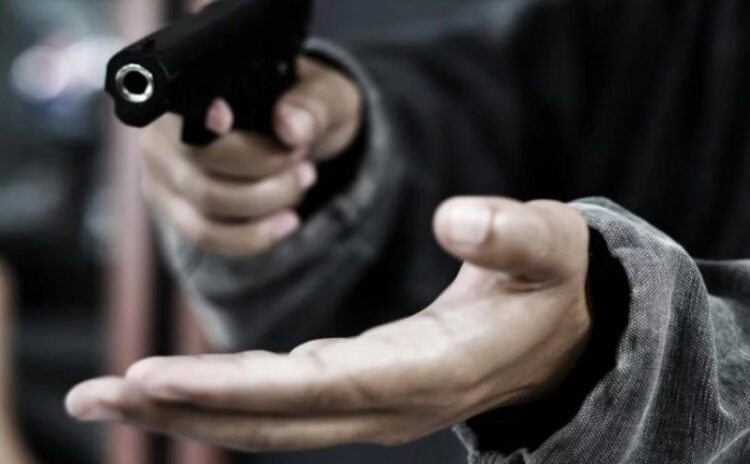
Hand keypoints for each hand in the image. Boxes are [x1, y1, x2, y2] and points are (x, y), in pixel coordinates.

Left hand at [66, 198, 590, 450]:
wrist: (560, 336)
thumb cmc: (547, 285)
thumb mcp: (548, 247)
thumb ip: (510, 235)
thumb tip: (456, 218)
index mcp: (428, 370)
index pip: (317, 386)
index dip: (236, 388)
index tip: (156, 378)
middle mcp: (391, 404)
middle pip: (275, 418)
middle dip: (184, 408)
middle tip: (95, 395)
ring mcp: (373, 406)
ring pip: (271, 421)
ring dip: (192, 409)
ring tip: (114, 395)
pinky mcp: (362, 394)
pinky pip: (284, 406)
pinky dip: (227, 400)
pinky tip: (181, 389)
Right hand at [142, 58, 362, 255]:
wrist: (299, 138)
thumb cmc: (303, 109)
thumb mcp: (323, 95)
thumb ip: (312, 105)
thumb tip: (292, 127)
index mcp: (190, 85)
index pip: (182, 106)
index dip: (206, 119)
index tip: (229, 120)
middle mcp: (162, 129)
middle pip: (201, 161)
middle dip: (266, 169)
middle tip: (304, 163)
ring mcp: (162, 174)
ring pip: (207, 203)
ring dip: (266, 202)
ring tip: (301, 184)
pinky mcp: (175, 211)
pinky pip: (207, 235)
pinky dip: (253, 235)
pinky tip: (287, 221)